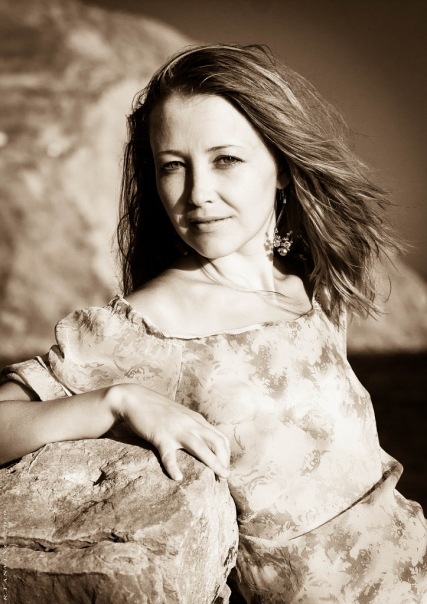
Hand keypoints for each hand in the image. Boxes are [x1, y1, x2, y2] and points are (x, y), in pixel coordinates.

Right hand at [108, 383, 230, 480]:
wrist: (135, 398)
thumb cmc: (157, 410)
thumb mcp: (181, 416)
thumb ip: (192, 426)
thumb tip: (202, 444)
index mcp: (196, 420)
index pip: (220, 437)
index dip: (226, 454)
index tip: (225, 468)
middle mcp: (191, 423)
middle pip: (216, 441)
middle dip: (224, 460)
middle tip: (224, 477)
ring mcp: (176, 429)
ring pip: (199, 447)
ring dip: (213, 463)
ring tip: (219, 478)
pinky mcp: (160, 435)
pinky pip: (169, 454)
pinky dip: (173, 467)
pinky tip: (177, 477)